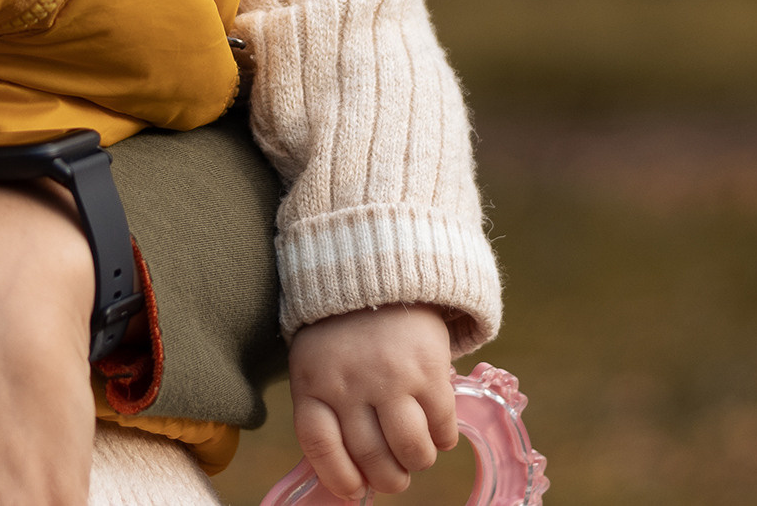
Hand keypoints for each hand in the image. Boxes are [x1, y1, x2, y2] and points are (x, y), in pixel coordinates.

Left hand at [289, 305, 458, 496]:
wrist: (377, 271)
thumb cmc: (341, 333)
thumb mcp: (316, 366)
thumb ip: (325, 412)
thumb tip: (347, 475)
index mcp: (313, 383)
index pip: (321, 448)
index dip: (339, 478)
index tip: (354, 489)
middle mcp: (349, 383)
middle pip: (371, 458)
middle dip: (388, 479)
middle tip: (395, 477)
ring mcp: (390, 377)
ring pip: (410, 450)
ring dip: (417, 463)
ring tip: (417, 455)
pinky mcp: (428, 369)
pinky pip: (442, 427)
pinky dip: (443, 440)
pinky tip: (437, 431)